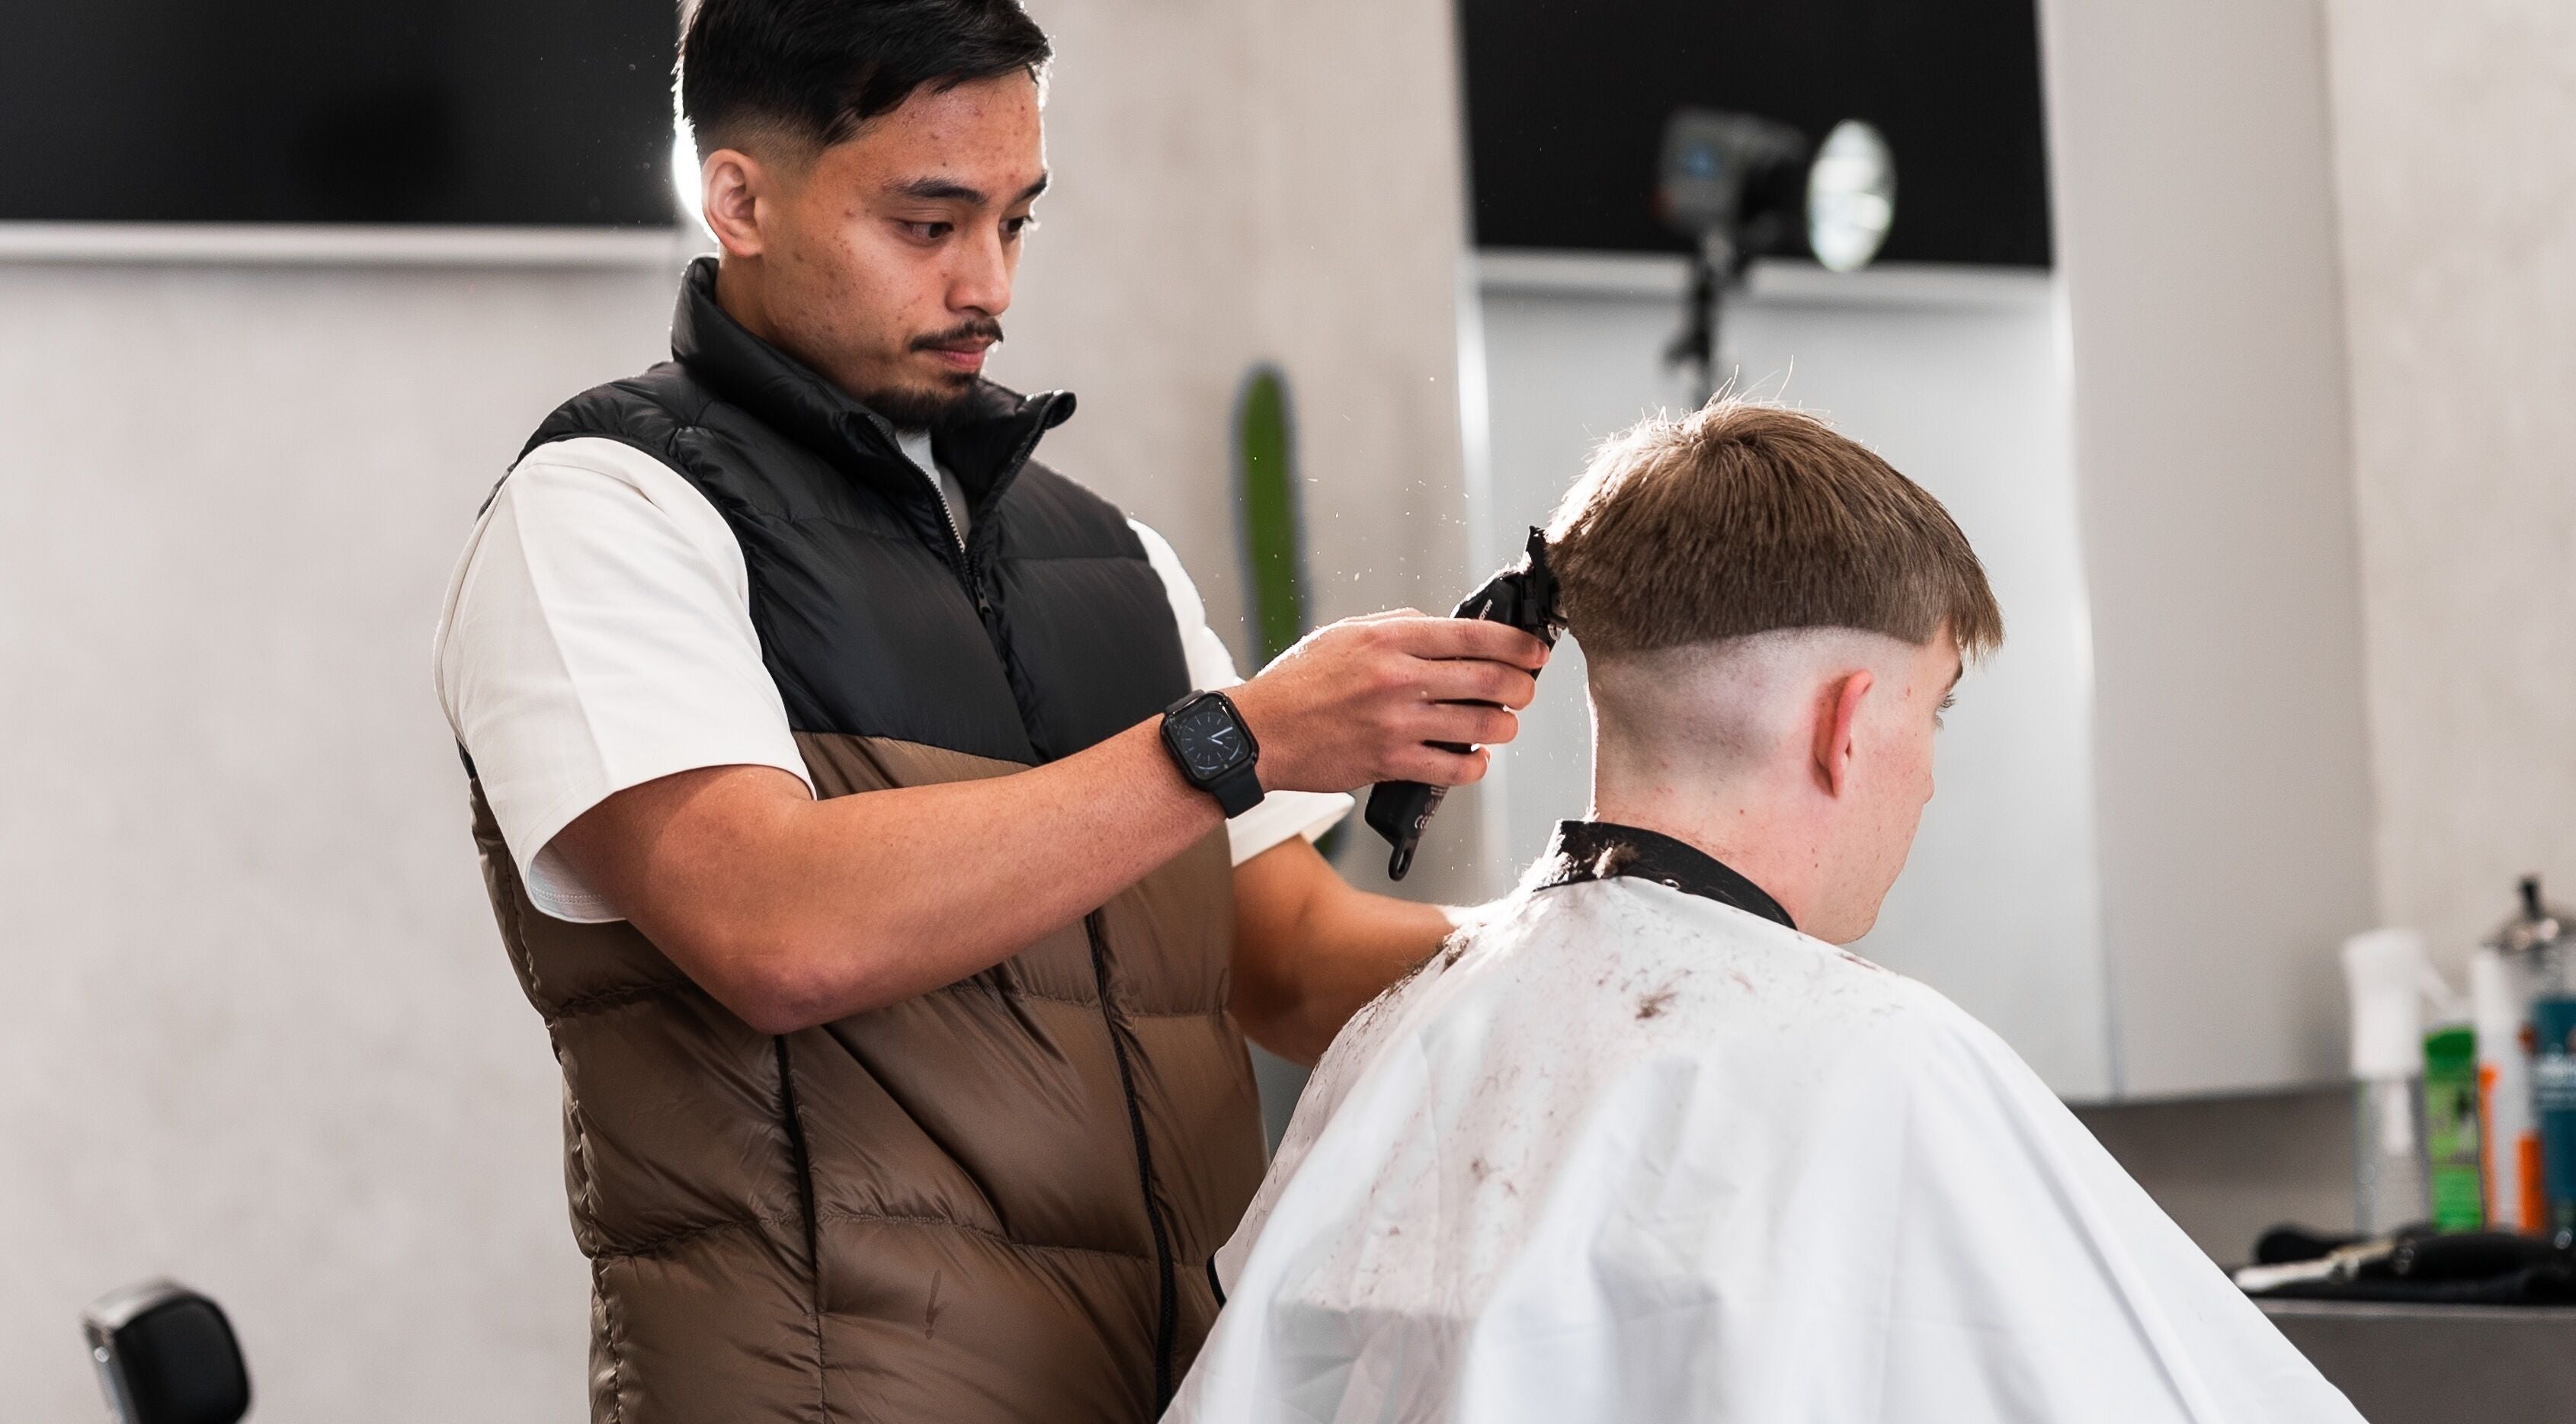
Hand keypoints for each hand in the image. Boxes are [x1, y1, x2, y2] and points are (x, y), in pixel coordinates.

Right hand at [1227, 611, 1547, 792]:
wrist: (1259, 733)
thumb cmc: (1300, 682)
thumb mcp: (1345, 634)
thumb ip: (1399, 627)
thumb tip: (1447, 629)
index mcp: (1389, 639)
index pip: (1472, 634)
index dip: (1516, 643)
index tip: (1535, 650)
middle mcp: (1397, 678)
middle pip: (1489, 679)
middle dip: (1522, 686)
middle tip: (1526, 689)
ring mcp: (1396, 723)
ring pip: (1481, 725)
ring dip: (1505, 725)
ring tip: (1504, 724)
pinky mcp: (1391, 763)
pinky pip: (1455, 768)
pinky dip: (1476, 764)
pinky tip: (1475, 758)